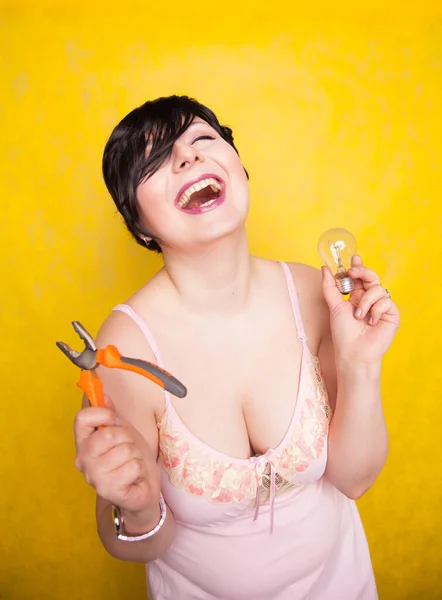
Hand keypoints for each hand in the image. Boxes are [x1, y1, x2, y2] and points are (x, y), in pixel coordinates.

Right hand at [74, 396, 160, 524]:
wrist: (142, 488)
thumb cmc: (131, 459)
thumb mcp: (123, 431)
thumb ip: (111, 415)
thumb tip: (103, 395)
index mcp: (83, 443)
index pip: (82, 418)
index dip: (102, 413)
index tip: (113, 419)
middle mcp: (83, 460)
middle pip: (108, 434)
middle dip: (127, 437)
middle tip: (128, 448)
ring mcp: (94, 477)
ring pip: (125, 450)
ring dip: (135, 455)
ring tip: (131, 463)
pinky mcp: (109, 491)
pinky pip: (133, 466)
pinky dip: (140, 469)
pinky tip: (134, 476)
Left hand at [321, 255, 399, 364]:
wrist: (354, 352)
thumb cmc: (343, 333)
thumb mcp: (334, 306)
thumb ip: (329, 287)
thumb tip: (324, 268)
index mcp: (356, 297)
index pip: (359, 277)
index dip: (358, 267)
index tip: (354, 258)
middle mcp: (370, 300)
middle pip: (371, 277)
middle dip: (363, 272)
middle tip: (353, 273)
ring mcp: (381, 307)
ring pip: (378, 289)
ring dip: (365, 301)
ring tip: (359, 316)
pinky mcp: (391, 315)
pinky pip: (386, 302)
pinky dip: (376, 310)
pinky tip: (371, 322)